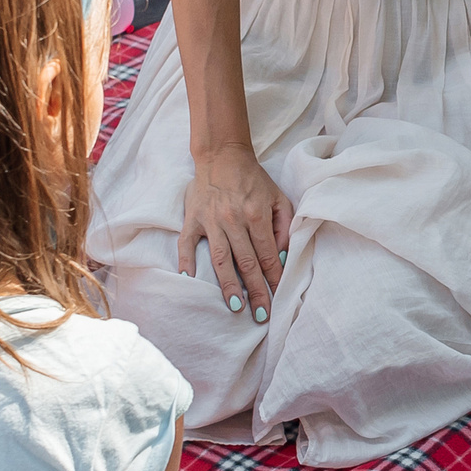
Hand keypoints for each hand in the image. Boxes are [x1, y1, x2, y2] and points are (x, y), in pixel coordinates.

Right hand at [180, 144, 290, 319]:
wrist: (222, 155)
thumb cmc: (253, 179)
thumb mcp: (278, 197)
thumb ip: (284, 225)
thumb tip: (283, 256)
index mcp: (256, 214)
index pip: (268, 255)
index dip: (274, 279)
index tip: (279, 298)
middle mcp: (234, 220)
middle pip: (247, 263)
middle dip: (257, 291)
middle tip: (262, 315)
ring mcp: (211, 221)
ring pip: (220, 259)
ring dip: (229, 285)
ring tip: (236, 307)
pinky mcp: (193, 219)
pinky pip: (187, 244)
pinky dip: (187, 263)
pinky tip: (189, 281)